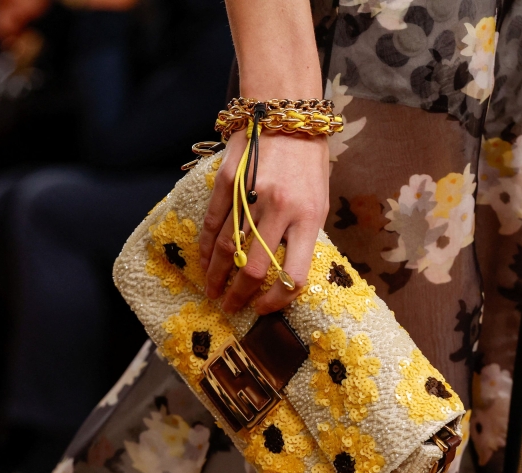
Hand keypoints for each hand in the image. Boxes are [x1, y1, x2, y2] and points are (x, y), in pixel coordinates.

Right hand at [198, 129, 329, 314]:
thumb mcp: (317, 201)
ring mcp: (251, 194)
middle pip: (253, 267)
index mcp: (308, 217)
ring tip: (211, 291)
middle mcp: (280, 209)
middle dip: (239, 294)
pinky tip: (203, 263)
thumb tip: (281, 274)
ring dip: (216, 275)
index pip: (293, 275)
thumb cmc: (308, 163)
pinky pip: (213, 223)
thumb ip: (301, 235)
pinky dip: (206, 247)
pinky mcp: (228, 182)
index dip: (277, 299)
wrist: (286, 115)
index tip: (264, 308)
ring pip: (227, 248)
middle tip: (230, 306)